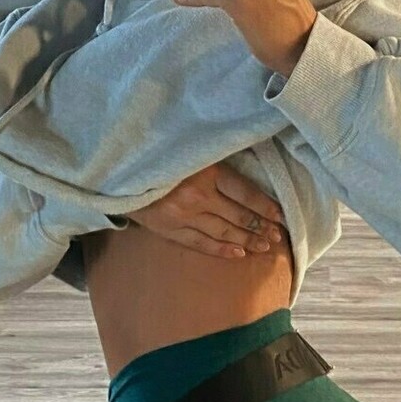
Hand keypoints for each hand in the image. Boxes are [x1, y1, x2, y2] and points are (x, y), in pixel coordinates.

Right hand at [128, 159, 291, 260]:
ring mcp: (183, 216)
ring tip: (265, 246)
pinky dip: (221, 249)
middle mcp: (198, 196)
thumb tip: (249, 156)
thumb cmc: (159, 154)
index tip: (280, 215)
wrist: (120, 171)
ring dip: (247, 239)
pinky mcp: (170, 229)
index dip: (265, 206)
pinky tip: (238, 253)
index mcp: (206, 171)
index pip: (245, 193)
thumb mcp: (191, 147)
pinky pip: (201, 243)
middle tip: (278, 235)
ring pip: (223, 231)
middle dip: (260, 226)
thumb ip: (216, 155)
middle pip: (238, 215)